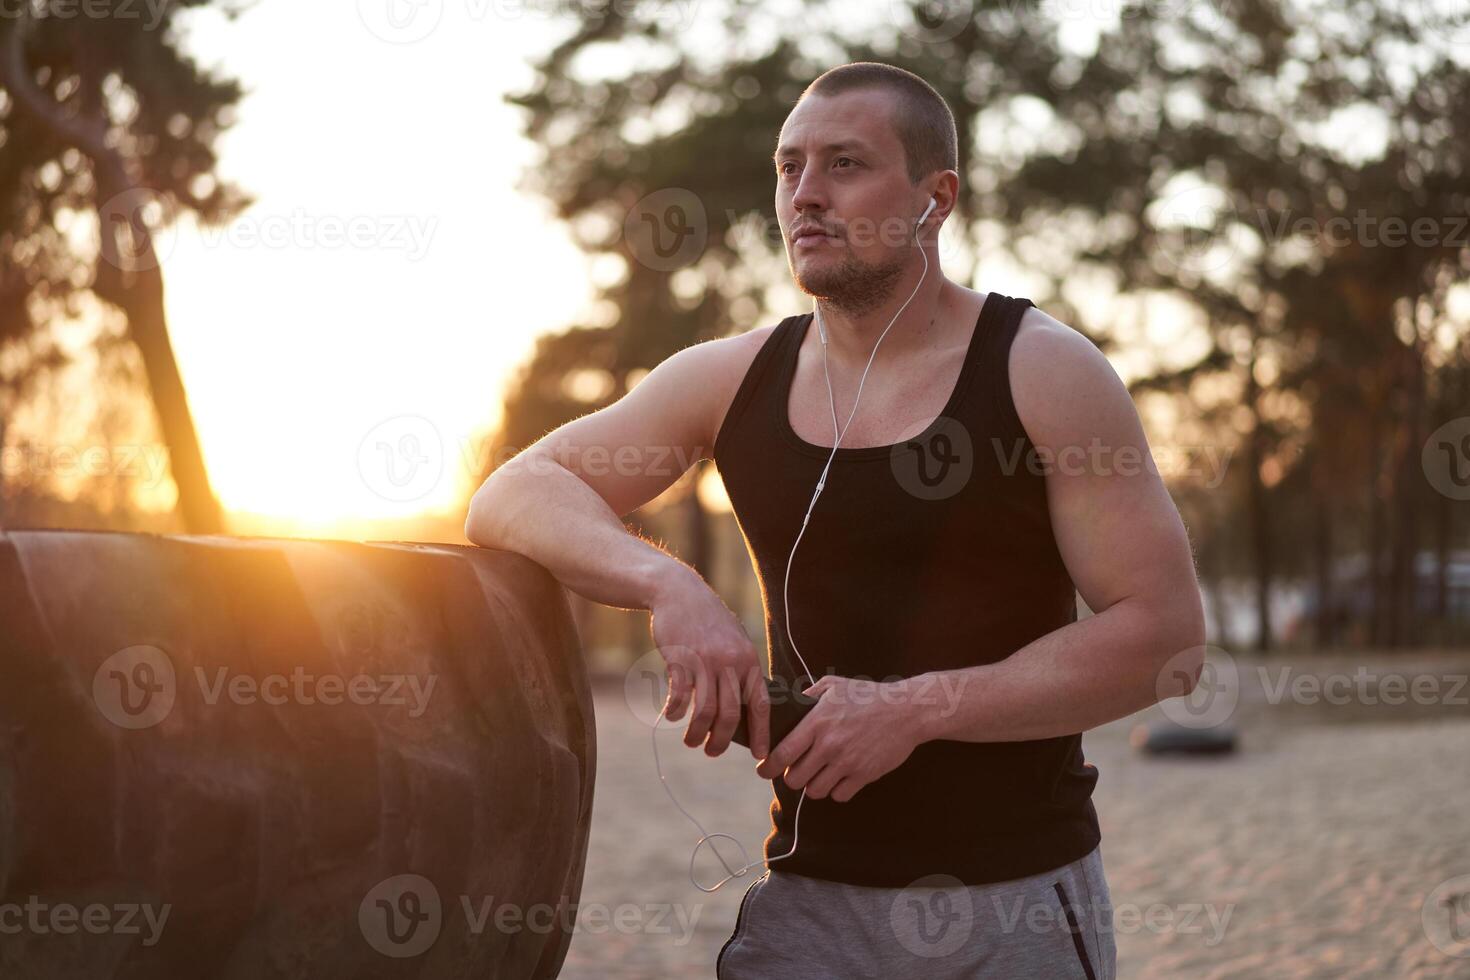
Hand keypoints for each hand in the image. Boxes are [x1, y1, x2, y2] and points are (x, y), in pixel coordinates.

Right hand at [649, 566, 769, 759]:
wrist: (678, 593)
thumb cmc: (707, 622)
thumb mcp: (733, 642)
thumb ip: (740, 671)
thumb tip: (743, 710)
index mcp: (749, 660)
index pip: (760, 704)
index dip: (762, 733)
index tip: (761, 755)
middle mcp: (730, 662)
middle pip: (730, 715)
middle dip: (722, 741)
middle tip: (713, 752)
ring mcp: (705, 660)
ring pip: (705, 710)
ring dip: (697, 733)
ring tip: (692, 742)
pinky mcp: (681, 659)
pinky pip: (680, 696)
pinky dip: (675, 711)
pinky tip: (671, 716)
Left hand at [755, 675, 922, 801]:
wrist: (906, 710)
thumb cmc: (868, 695)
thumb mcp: (834, 686)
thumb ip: (808, 695)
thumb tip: (789, 705)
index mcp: (817, 722)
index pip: (782, 753)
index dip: (768, 767)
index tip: (764, 770)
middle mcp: (829, 745)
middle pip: (794, 779)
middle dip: (792, 777)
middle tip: (797, 770)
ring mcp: (847, 762)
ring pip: (815, 791)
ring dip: (814, 785)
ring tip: (819, 774)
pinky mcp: (864, 775)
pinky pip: (839, 795)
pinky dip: (837, 790)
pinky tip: (840, 778)